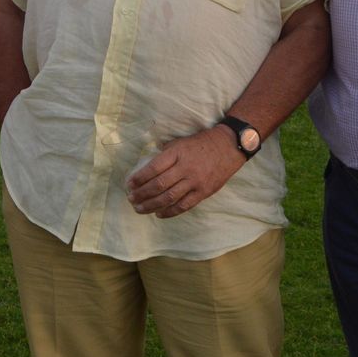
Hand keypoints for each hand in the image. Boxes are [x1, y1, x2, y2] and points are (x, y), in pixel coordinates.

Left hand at [125, 126, 242, 217]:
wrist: (228, 146)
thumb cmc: (201, 143)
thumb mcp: (180, 142)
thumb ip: (165, 155)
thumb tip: (146, 169)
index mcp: (177, 153)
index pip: (153, 168)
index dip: (139, 178)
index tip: (129, 184)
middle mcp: (185, 168)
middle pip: (159, 185)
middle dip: (142, 194)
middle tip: (131, 199)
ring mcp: (195, 182)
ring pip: (169, 198)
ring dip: (151, 205)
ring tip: (140, 209)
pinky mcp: (204, 192)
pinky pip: (184, 205)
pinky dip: (170, 212)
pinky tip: (159, 214)